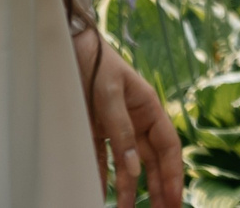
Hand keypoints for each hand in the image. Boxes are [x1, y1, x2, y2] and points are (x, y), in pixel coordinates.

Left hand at [74, 30, 183, 207]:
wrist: (65, 47)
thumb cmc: (94, 63)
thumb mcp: (110, 93)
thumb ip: (122, 131)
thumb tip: (134, 170)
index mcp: (149, 108)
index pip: (168, 148)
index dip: (173, 175)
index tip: (174, 200)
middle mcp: (136, 121)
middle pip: (152, 162)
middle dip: (159, 188)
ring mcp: (115, 128)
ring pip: (128, 166)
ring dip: (130, 190)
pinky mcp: (93, 132)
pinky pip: (101, 161)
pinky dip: (102, 179)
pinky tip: (100, 195)